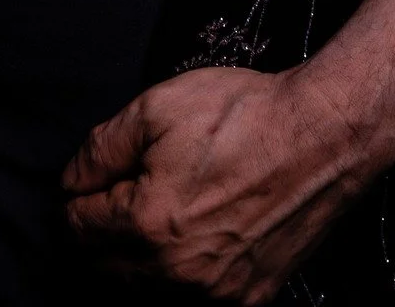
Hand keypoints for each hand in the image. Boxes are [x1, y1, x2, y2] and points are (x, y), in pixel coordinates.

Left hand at [61, 63, 383, 301]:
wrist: (323, 136)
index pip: (78, 228)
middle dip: (99, 235)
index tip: (87, 183)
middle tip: (114, 198)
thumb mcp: (156, 107)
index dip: (76, 199)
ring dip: (135, 260)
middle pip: (106, 268)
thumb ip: (101, 148)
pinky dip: (180, 277)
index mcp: (146, 225)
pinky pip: (192, 300)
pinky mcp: (248, 299)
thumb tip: (72, 179)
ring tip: (152, 216)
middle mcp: (176, 273)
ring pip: (146, 290)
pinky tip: (191, 238)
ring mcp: (215, 293)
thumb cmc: (245, 115)